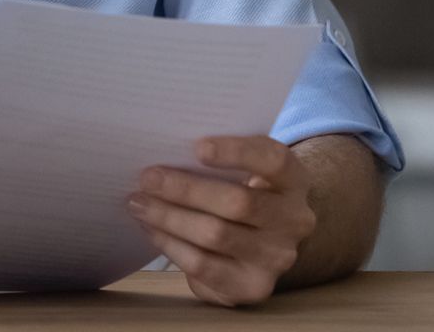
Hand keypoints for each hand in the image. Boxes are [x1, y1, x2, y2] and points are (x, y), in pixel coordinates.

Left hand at [126, 136, 316, 307]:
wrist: (263, 241)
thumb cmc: (242, 190)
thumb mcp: (245, 169)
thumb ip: (218, 159)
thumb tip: (164, 148)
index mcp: (294, 180)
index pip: (273, 160)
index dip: (236, 152)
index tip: (197, 146)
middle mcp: (294, 220)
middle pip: (238, 202)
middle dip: (185, 189)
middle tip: (147, 178)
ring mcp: (277, 258)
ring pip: (216, 235)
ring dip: (170, 217)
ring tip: (139, 203)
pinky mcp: (253, 287)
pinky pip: (204, 266)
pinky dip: (172, 244)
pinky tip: (152, 229)